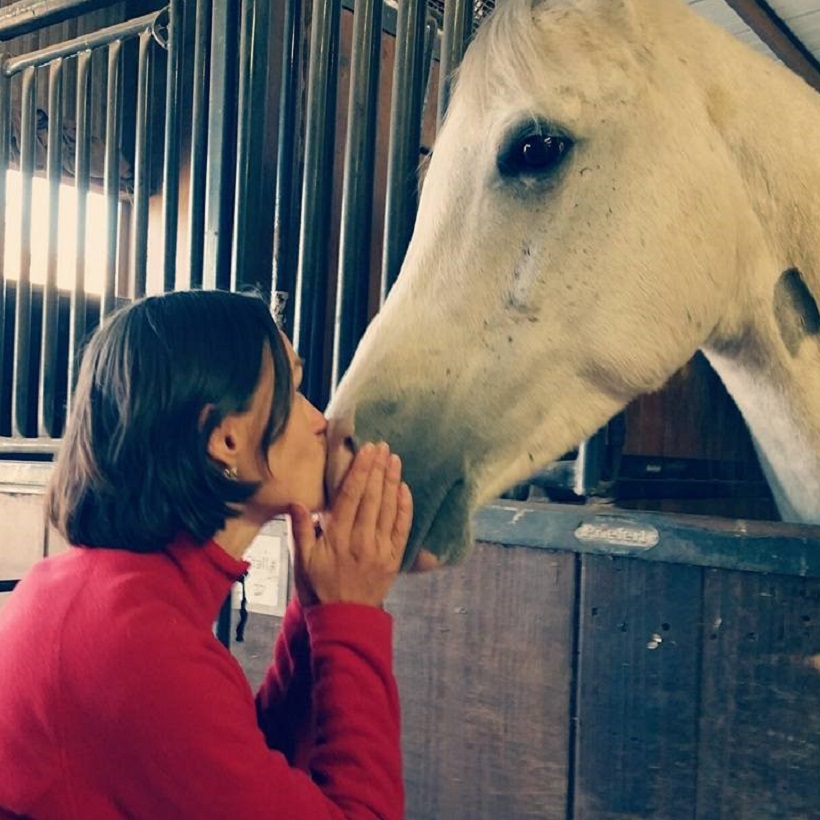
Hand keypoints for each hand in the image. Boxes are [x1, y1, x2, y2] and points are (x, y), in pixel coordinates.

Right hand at [288, 442, 412, 607]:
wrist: (343, 621)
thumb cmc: (318, 589)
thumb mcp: (301, 561)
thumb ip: (300, 530)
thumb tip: (296, 501)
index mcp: (337, 537)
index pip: (351, 496)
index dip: (360, 471)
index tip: (367, 451)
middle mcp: (361, 540)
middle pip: (372, 497)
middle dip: (378, 469)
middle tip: (383, 446)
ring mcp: (379, 549)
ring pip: (388, 508)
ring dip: (392, 481)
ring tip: (395, 459)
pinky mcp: (392, 559)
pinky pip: (401, 528)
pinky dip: (404, 507)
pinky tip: (404, 489)